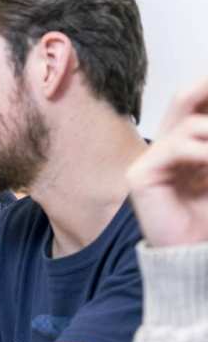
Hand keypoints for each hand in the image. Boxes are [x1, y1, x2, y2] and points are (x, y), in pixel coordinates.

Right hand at [128, 77, 207, 246]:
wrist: (192, 252)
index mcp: (189, 143)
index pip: (197, 101)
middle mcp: (167, 146)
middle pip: (184, 97)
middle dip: (207, 88)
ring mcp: (151, 160)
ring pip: (188, 122)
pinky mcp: (140, 176)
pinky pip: (174, 148)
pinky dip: (201, 151)